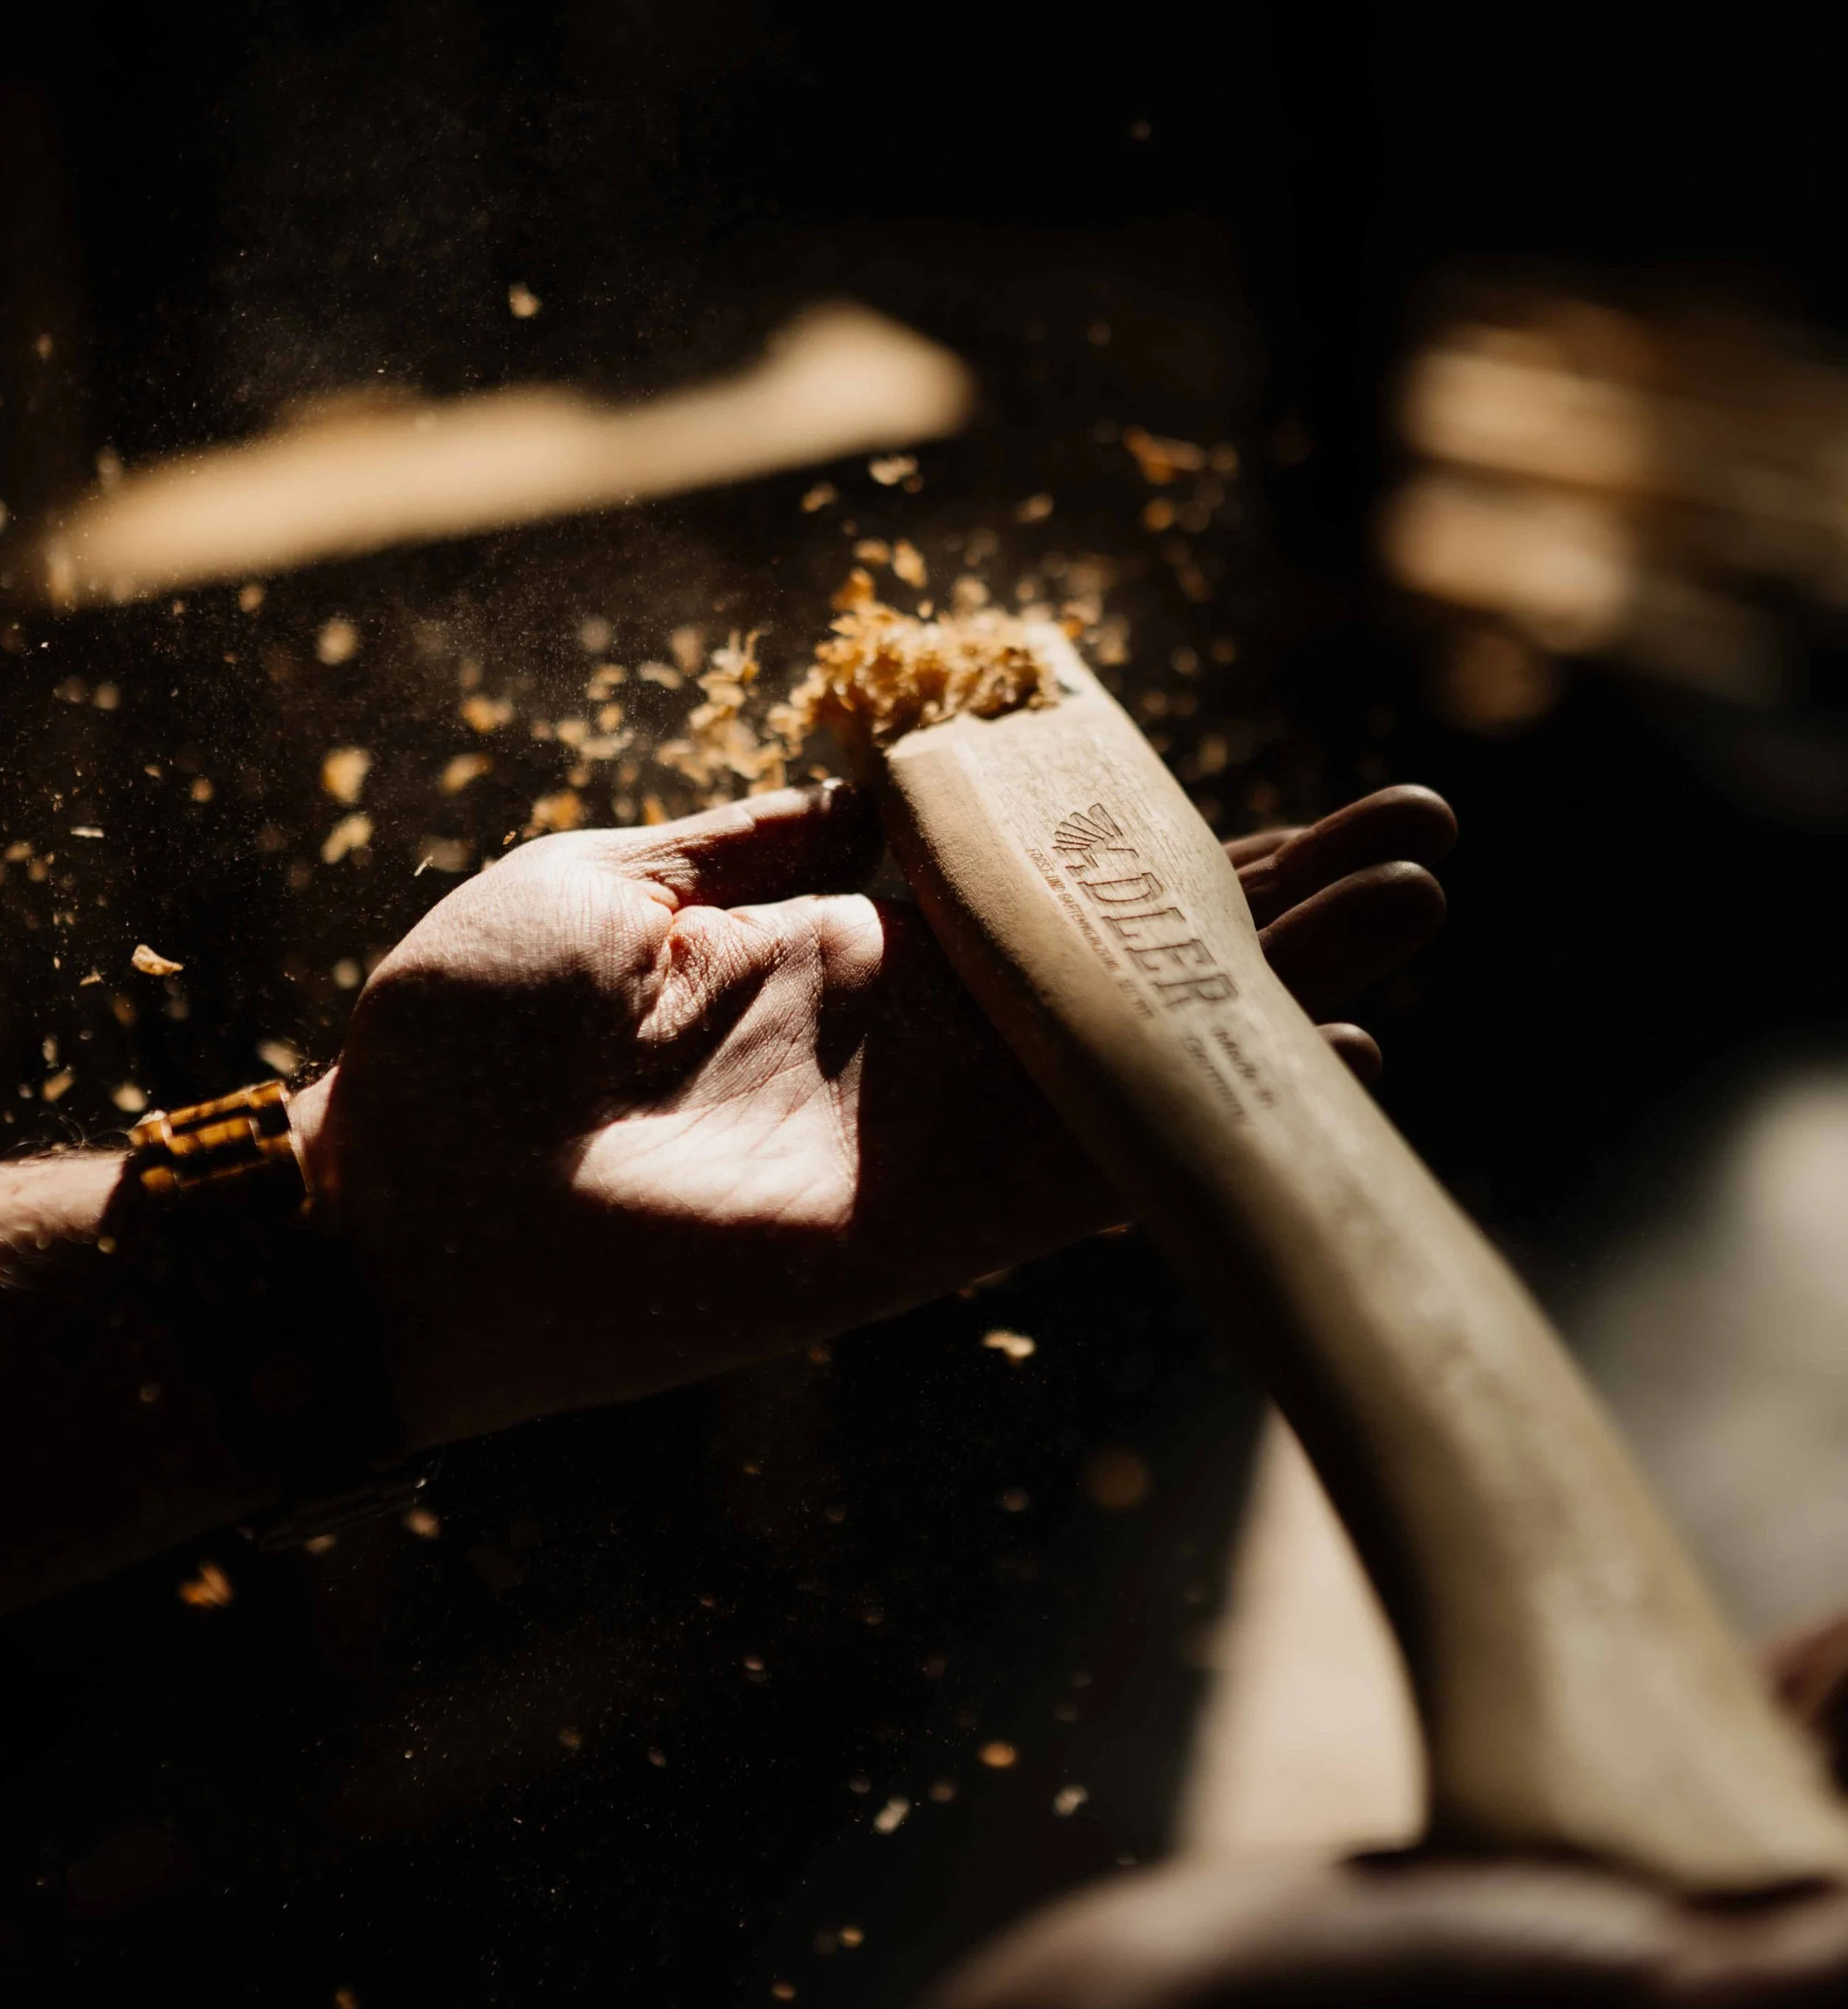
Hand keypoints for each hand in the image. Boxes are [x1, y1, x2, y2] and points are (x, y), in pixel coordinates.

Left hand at [294, 784, 1453, 1447]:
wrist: (380, 1209)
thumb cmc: (462, 1039)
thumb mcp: (615, 884)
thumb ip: (769, 845)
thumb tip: (886, 779)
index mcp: (843, 948)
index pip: (1038, 888)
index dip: (1155, 840)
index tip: (1259, 788)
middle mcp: (916, 1042)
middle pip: (1131, 965)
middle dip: (1273, 903)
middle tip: (1425, 836)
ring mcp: (932, 1135)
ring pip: (1147, 1053)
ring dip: (1285, 986)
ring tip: (1424, 902)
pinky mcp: (926, 1228)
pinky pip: (1097, 1174)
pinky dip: (1208, 1120)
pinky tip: (1324, 1066)